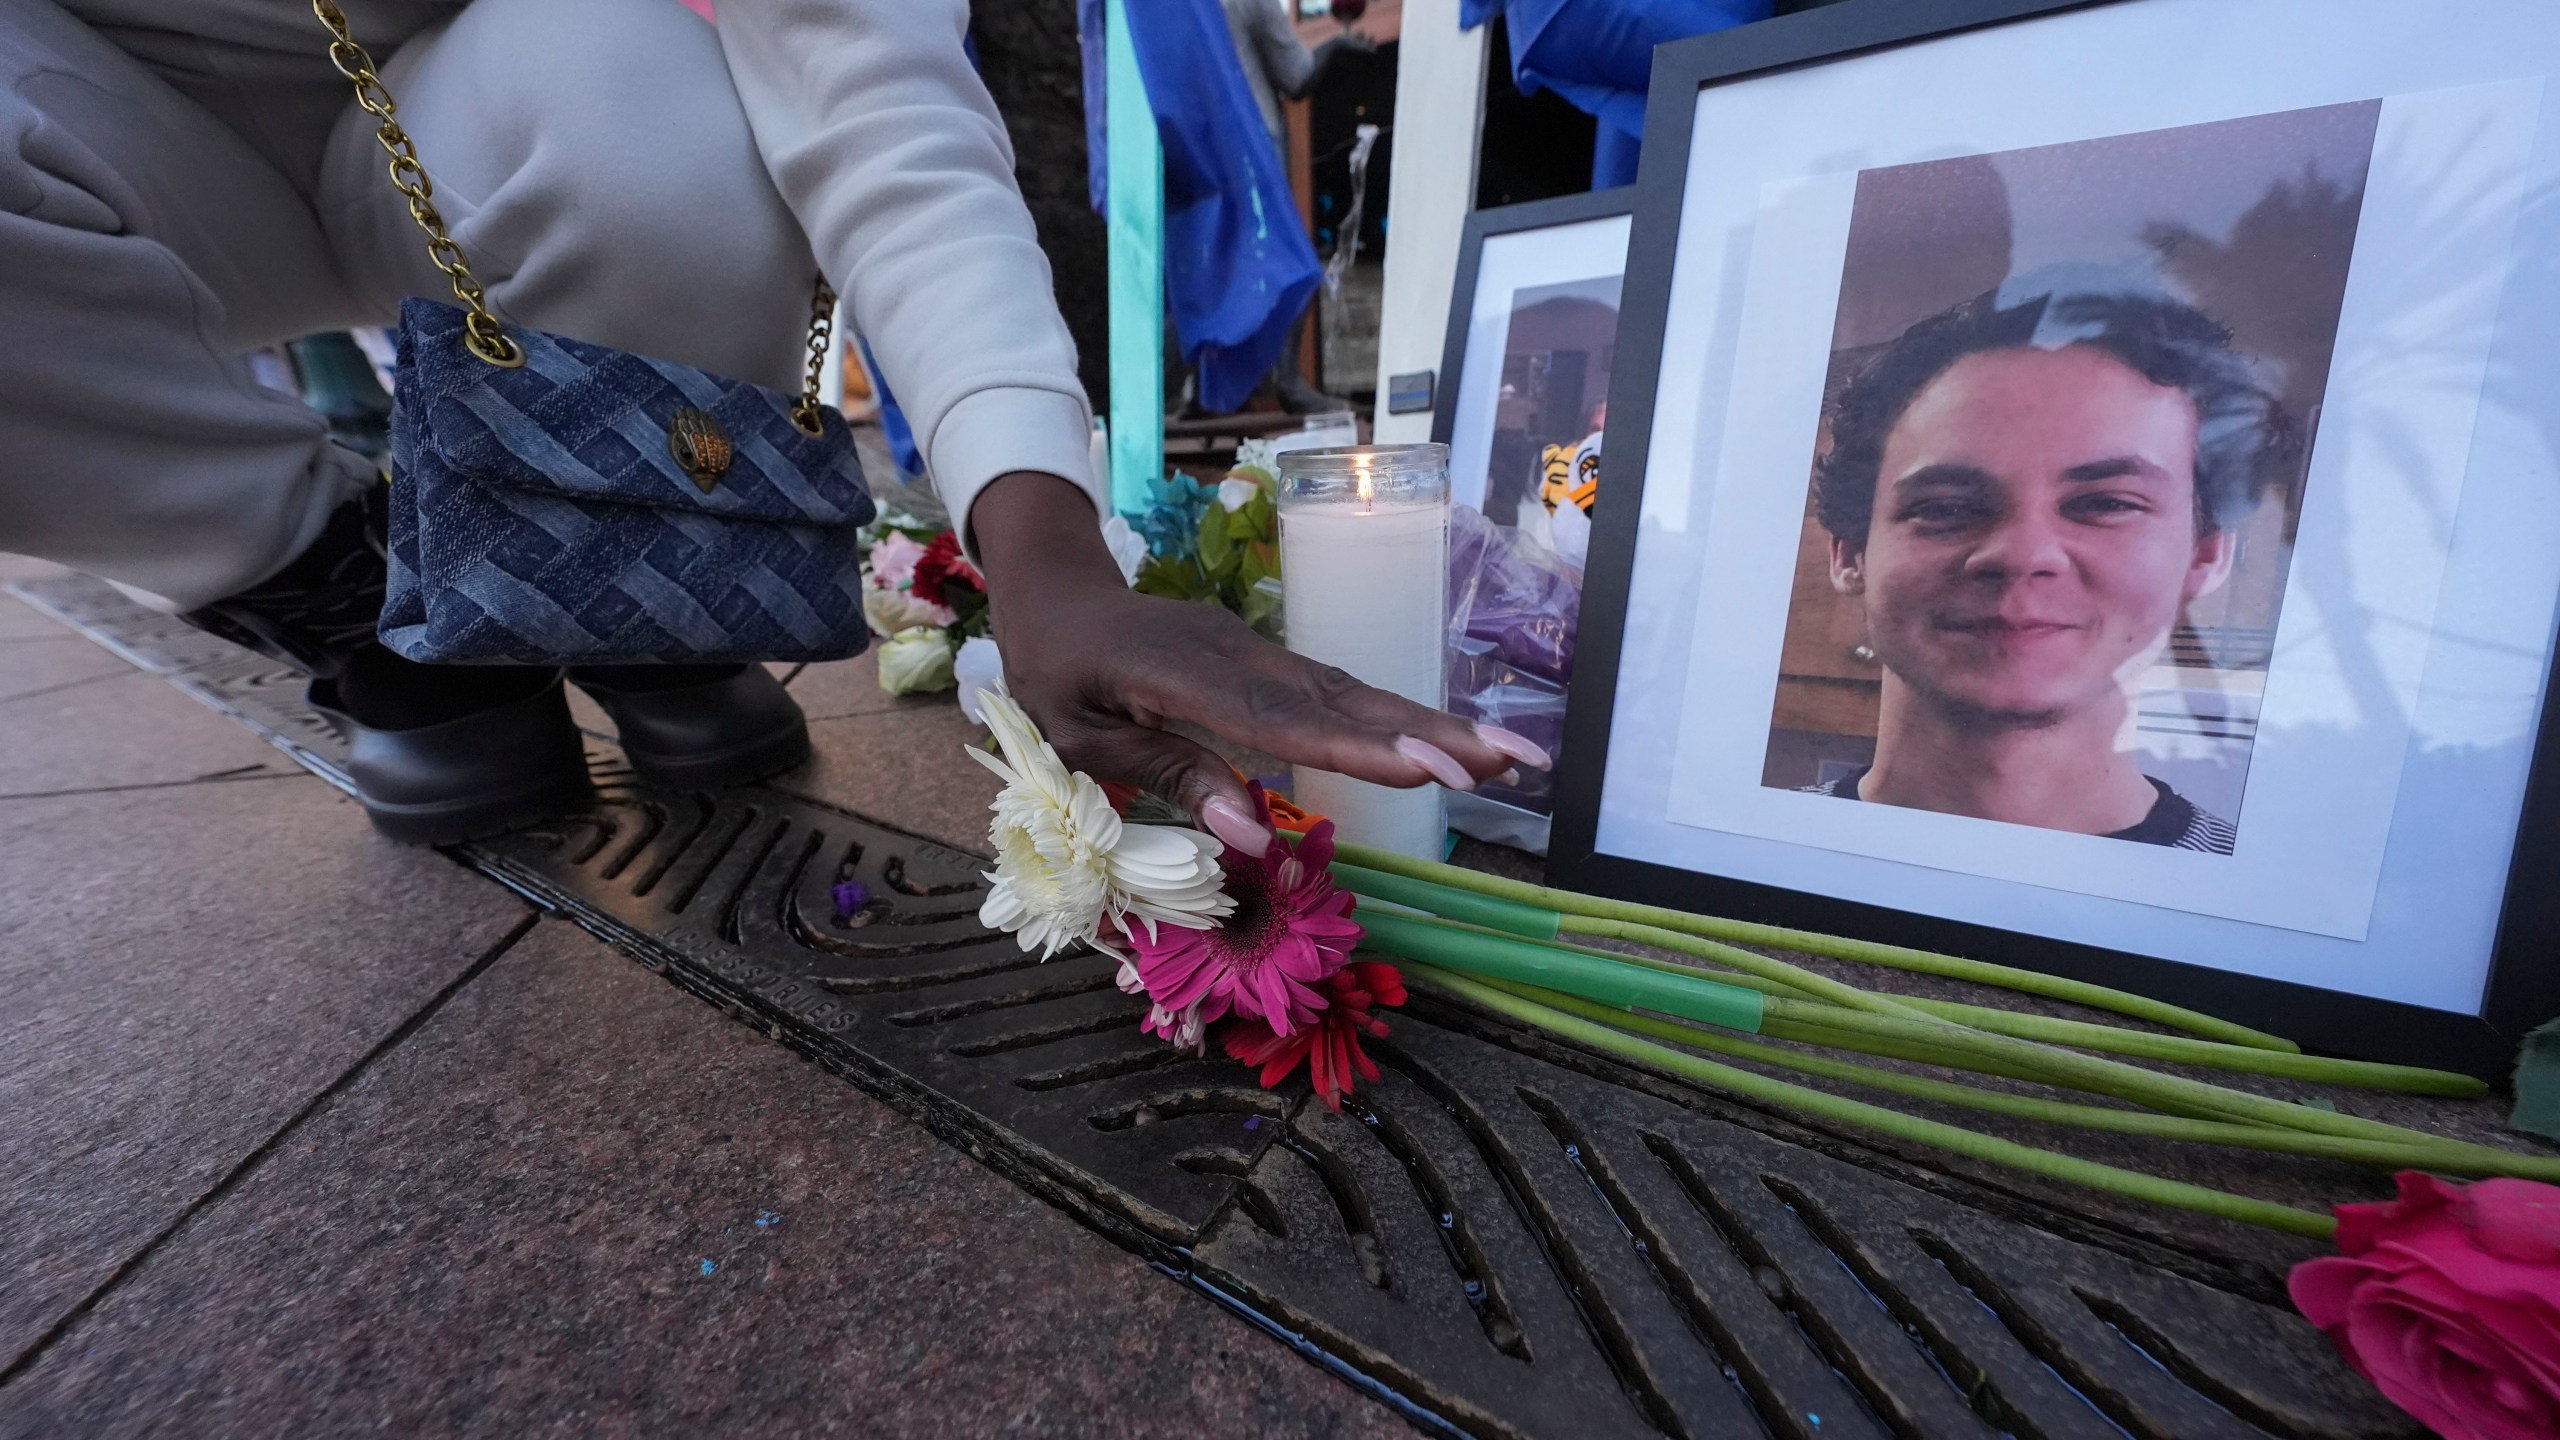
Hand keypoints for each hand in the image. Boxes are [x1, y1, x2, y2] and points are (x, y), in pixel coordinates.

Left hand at [970, 471, 1550, 852]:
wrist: (1060, 593)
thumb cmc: (1058, 675)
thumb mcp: (1081, 738)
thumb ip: (1168, 774)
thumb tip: (1249, 829)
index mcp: (1179, 674)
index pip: (1279, 719)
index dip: (1354, 745)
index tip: (1422, 767)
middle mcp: (1237, 656)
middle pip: (1342, 697)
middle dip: (1429, 731)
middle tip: (1507, 761)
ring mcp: (1260, 652)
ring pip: (1354, 690)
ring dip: (1431, 724)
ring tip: (1507, 757)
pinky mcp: (1270, 660)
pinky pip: (1339, 690)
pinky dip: (1397, 716)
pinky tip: (1448, 741)